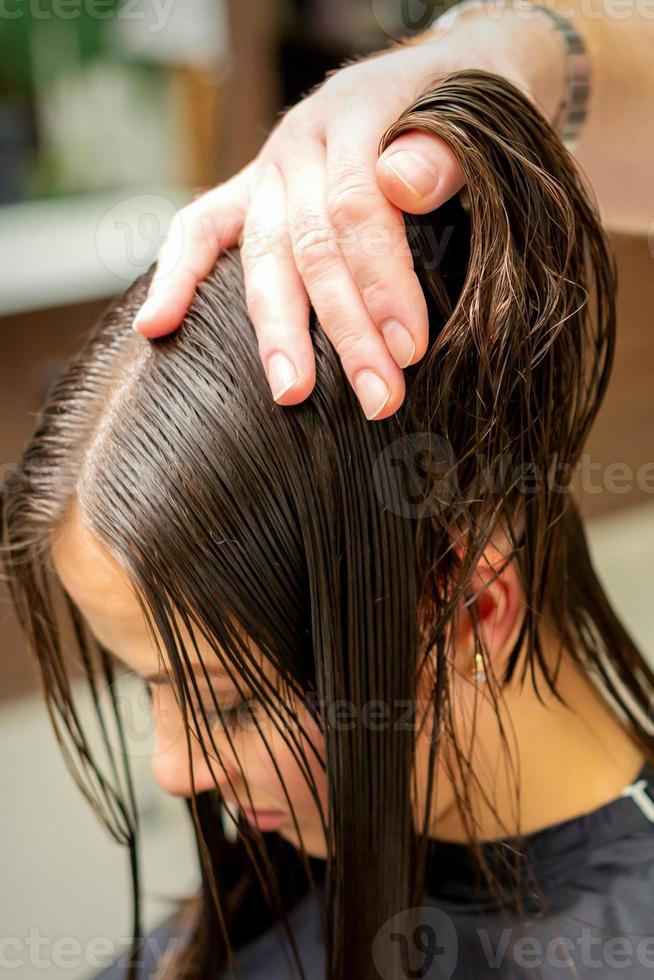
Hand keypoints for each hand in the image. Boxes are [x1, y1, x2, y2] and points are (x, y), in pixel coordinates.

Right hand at [133, 11, 561, 418]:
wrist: (438, 75)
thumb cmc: (465, 108)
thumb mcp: (476, 108)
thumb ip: (445, 149)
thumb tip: (400, 185)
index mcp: (358, 113)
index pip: (358, 207)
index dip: (382, 282)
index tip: (409, 349)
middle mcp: (302, 142)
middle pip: (312, 245)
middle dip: (345, 330)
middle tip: (378, 398)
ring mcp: (268, 170)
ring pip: (261, 254)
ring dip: (276, 331)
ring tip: (289, 393)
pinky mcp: (248, 193)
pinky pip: (198, 230)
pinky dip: (175, 276)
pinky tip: (155, 327)